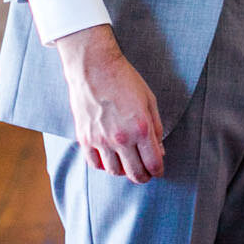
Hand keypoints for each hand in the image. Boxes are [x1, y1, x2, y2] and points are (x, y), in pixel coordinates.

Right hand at [52, 25, 163, 181]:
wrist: (94, 67)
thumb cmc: (125, 80)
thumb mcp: (149, 101)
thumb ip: (156, 128)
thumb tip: (159, 150)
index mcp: (141, 128)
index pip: (153, 164)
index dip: (158, 171)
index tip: (158, 170)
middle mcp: (121, 138)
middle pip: (135, 173)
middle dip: (144, 176)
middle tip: (146, 173)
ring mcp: (101, 140)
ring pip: (115, 172)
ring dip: (124, 171)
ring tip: (128, 164)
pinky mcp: (85, 138)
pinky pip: (95, 164)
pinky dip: (104, 166)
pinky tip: (110, 159)